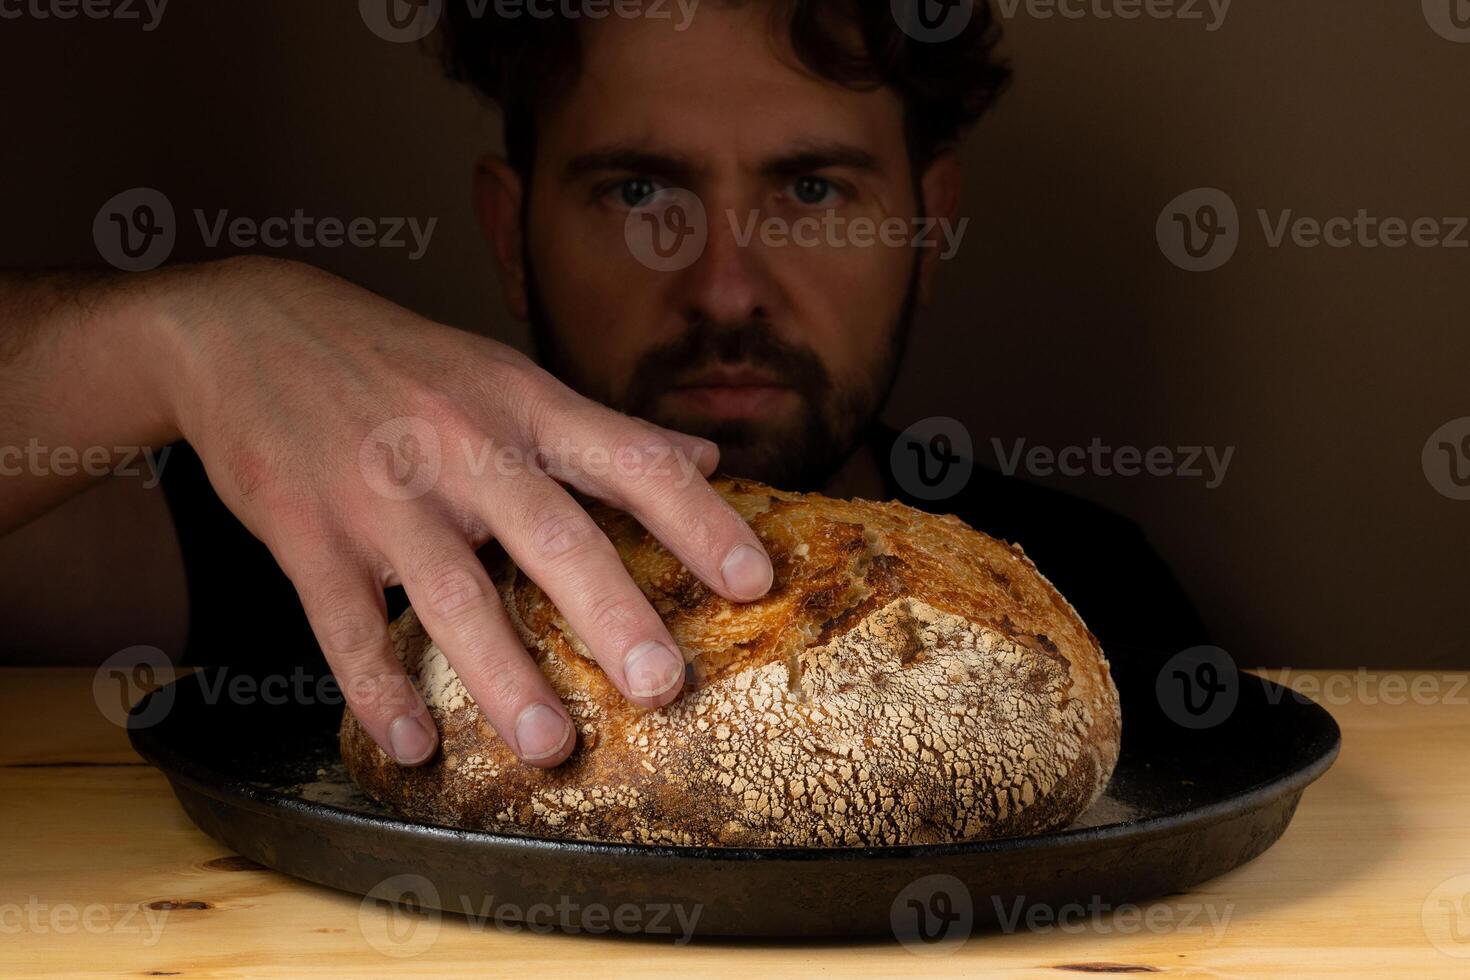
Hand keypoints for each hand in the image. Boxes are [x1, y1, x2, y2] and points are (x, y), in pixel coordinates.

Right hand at [158, 257, 772, 766]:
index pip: (632, 461)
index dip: (700, 520)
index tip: (754, 580)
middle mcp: (463, 447)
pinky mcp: (307, 534)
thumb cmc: (400, 362)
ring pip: (451, 591)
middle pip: (552, 534)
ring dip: (501, 675)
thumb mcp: (508, 376)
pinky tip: (411, 746)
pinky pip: (345, 623)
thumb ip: (605, 427)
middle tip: (665, 685)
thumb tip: (703, 454)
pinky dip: (376, 689)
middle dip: (613, 613)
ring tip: (550, 745)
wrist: (245, 331)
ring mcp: (382, 493)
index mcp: (524, 407)